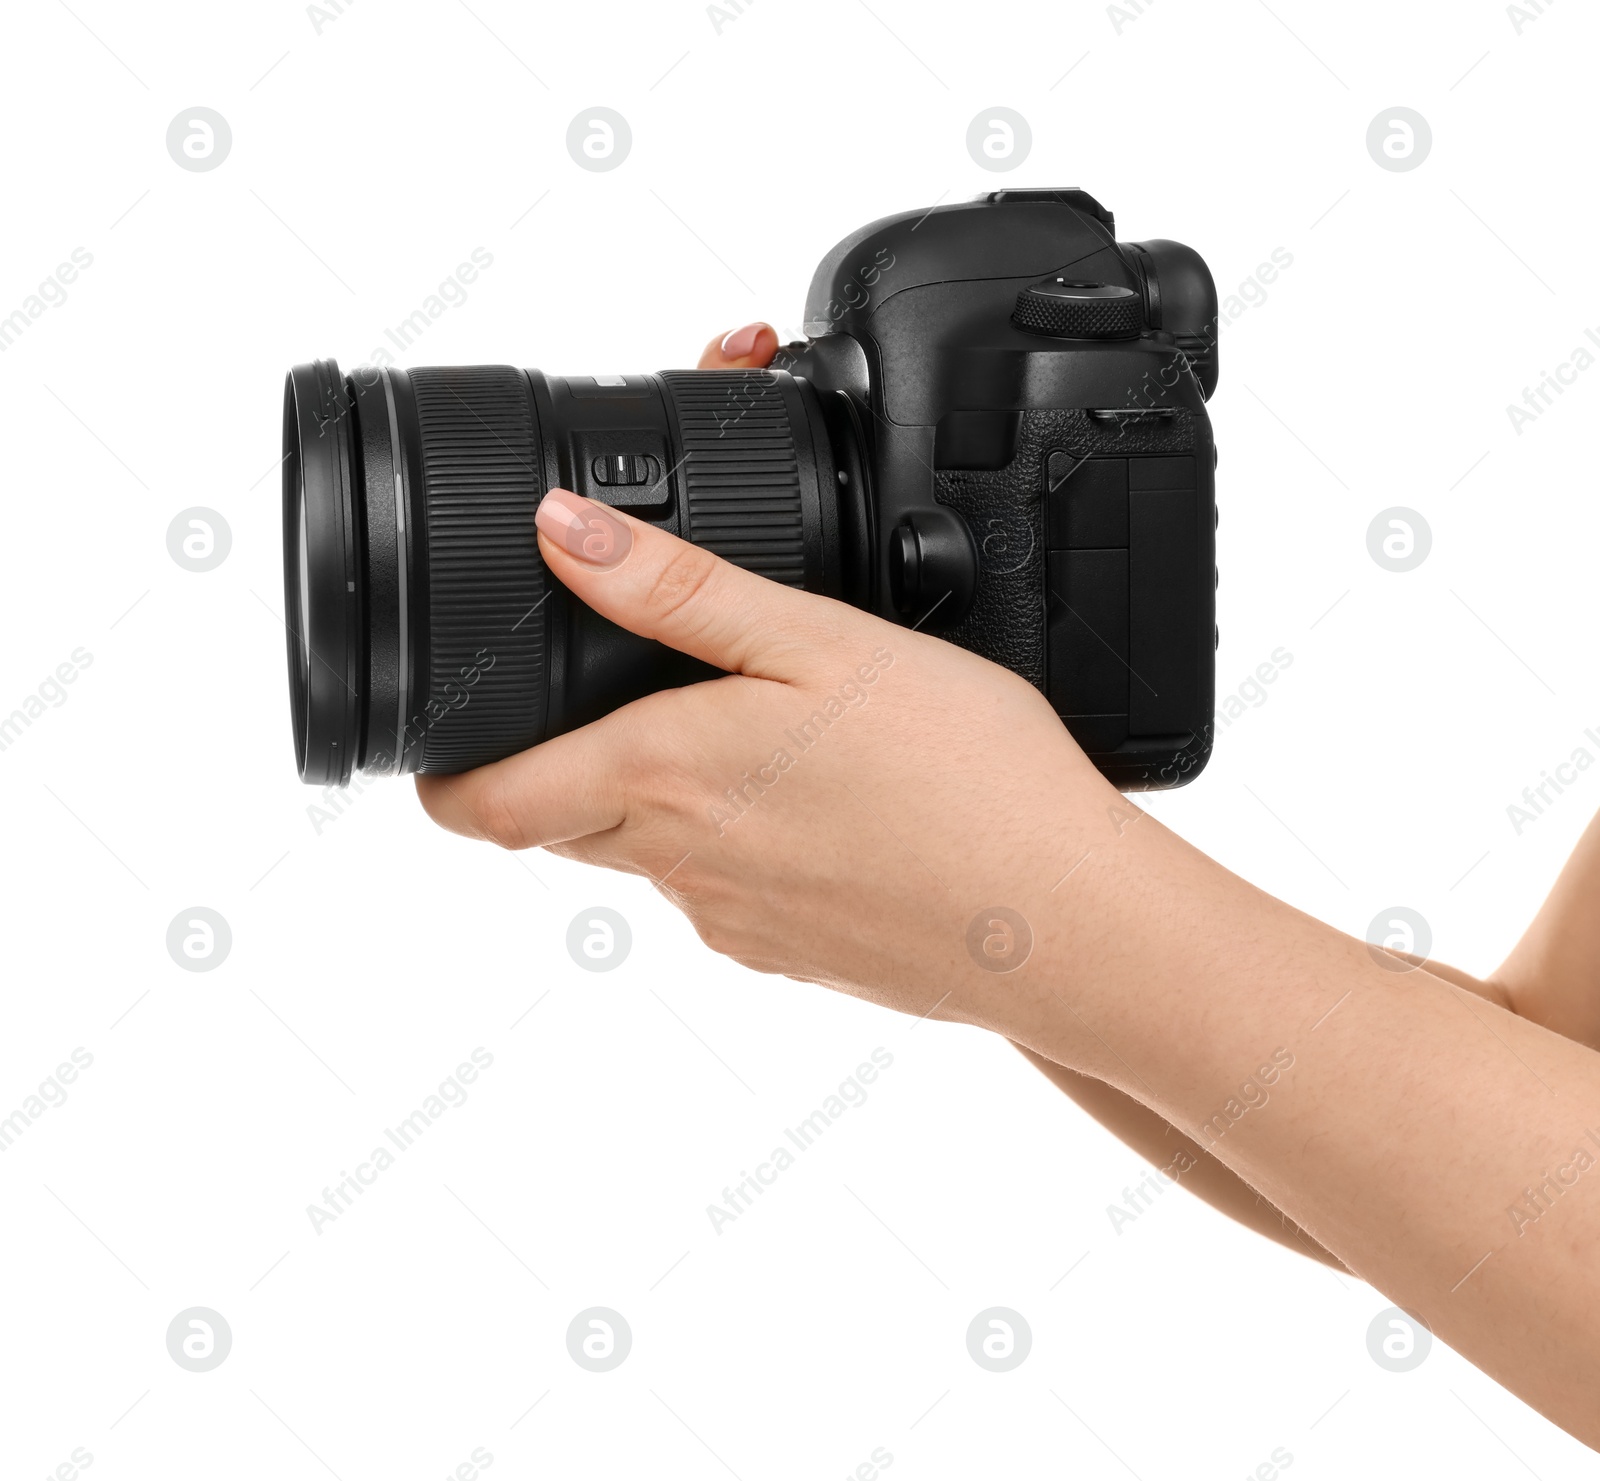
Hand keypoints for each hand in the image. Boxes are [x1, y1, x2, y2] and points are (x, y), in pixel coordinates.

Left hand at [415, 323, 1114, 1029]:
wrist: (1067, 924)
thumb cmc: (962, 776)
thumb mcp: (818, 643)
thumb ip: (678, 590)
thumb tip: (562, 532)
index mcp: (662, 780)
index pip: (481, 808)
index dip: (446, 777)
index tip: (460, 734)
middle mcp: (679, 868)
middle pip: (564, 820)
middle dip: (571, 762)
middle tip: (639, 693)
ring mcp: (734, 925)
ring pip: (653, 854)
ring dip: (673, 797)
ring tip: (770, 739)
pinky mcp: (789, 958)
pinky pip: (728, 894)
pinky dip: (750, 846)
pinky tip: (836, 810)